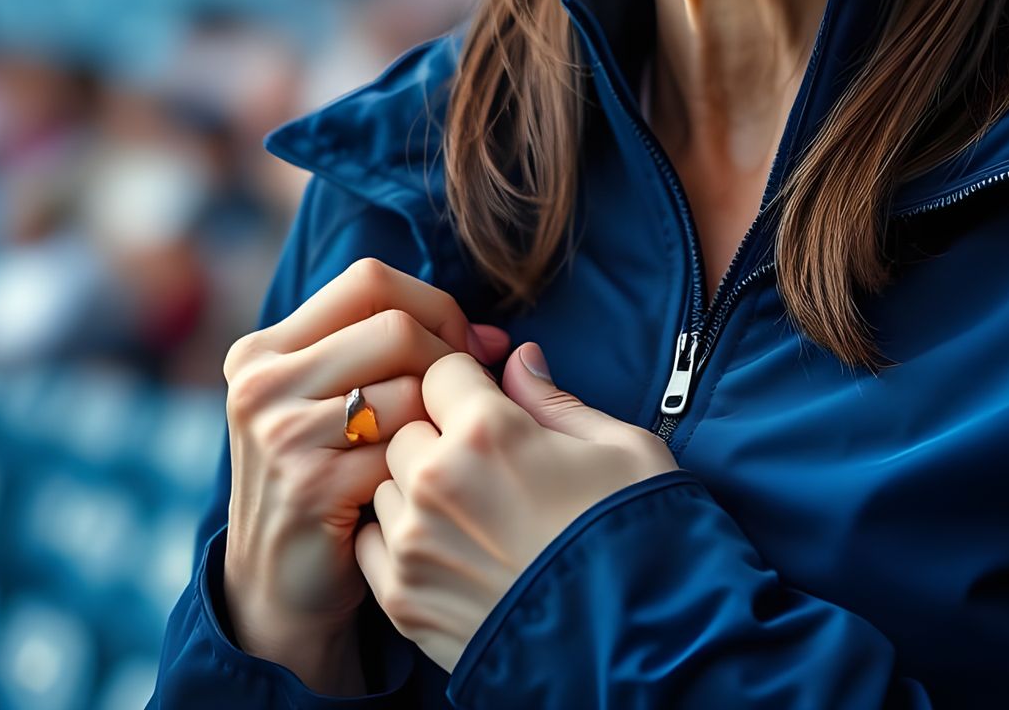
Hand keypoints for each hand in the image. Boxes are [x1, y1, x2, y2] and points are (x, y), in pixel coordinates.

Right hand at [220, 257, 511, 685]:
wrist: (278, 587)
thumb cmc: (330, 477)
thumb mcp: (334, 400)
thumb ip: (395, 350)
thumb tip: (496, 339)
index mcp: (265, 350)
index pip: (370, 280)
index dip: (432, 304)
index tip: (464, 346)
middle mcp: (261, 383)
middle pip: (394, 327)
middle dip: (447, 359)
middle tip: (464, 402)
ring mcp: (279, 434)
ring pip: (407, 386)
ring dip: (441, 417)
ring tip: (440, 447)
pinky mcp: (309, 486)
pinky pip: (405, 448)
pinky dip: (426, 464)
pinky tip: (417, 489)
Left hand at [354, 341, 678, 674]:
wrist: (637, 647)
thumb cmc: (637, 537)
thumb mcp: (619, 445)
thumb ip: (554, 398)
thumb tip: (519, 361)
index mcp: (487, 431)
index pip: (441, 369)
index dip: (469, 381)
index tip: (489, 402)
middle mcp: (436, 482)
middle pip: (406, 425)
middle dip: (439, 433)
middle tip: (487, 462)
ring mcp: (413, 546)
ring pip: (387, 484)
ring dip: (416, 487)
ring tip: (473, 511)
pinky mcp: (402, 601)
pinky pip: (372, 542)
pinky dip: (400, 538)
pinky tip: (448, 546)